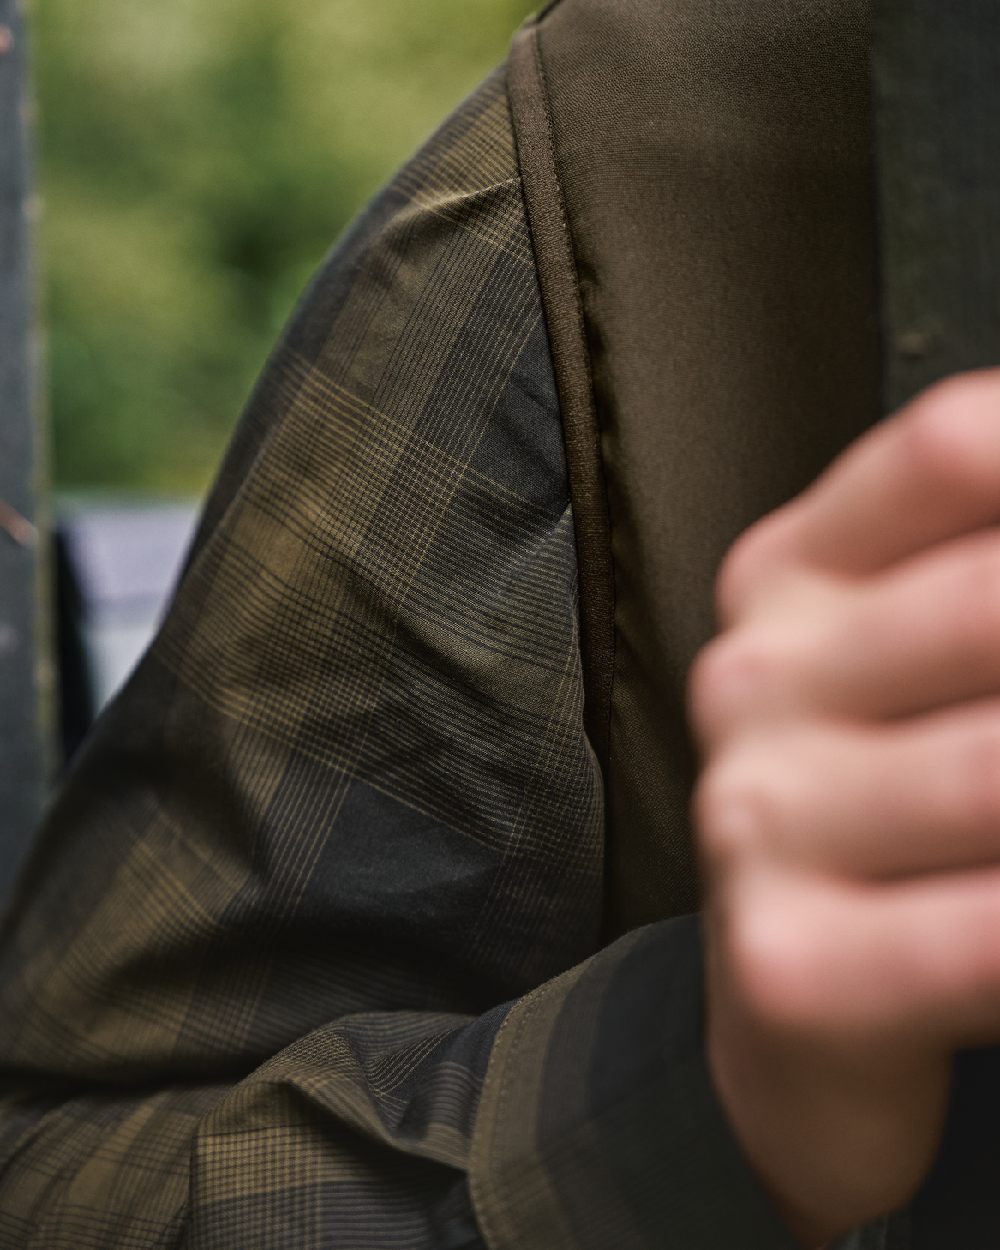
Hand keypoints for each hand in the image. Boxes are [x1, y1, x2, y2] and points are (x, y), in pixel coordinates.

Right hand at [688, 369, 999, 1245]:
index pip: (950, 452)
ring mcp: (757, 817)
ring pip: (998, 781)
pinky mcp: (787, 962)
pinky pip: (987, 941)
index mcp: (790, 577)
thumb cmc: (898, 795)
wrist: (803, 992)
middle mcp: (755, 680)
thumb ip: (989, 565)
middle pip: (987, 607)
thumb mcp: (927, 652)